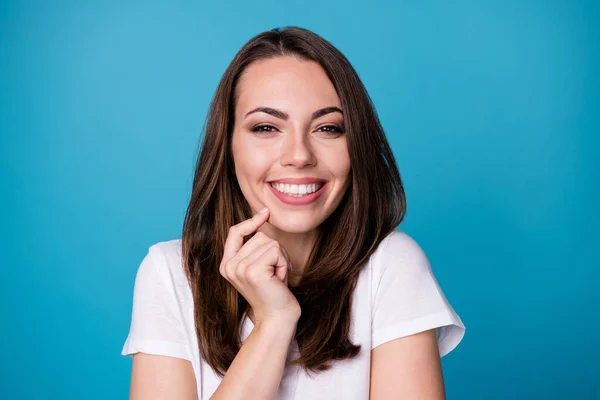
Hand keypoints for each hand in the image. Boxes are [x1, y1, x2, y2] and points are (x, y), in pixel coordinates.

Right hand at [219, 208, 300, 326]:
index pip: (234, 232)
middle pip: (259, 236)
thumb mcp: (259, 267)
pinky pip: (276, 251)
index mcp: (227, 265)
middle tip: (275, 274)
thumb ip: (255, 248)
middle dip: (275, 252)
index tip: (265, 213)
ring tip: (277, 278)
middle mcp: (229, 266)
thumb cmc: (273, 293)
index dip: (250, 221)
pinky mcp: (253, 271)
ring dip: (281, 259)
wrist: (277, 319)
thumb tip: (263, 215)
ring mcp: (240, 268)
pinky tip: (280, 280)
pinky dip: (284, 264)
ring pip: (270, 242)